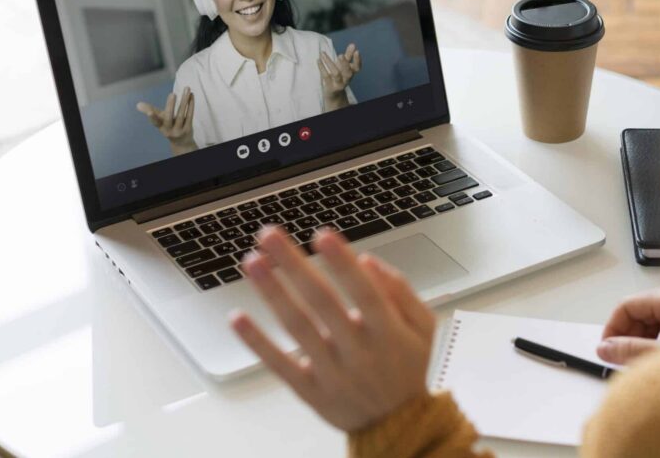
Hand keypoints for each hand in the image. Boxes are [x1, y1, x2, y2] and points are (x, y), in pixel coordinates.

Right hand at [136, 87, 197, 154]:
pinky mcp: (189, 128)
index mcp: (161, 127)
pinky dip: (191, 104)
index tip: (149, 111)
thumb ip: (150, 111)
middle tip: (172, 94)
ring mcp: (179, 129)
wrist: (182, 143)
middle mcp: (169, 130)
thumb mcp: (159, 120)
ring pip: (181, 114)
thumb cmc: (168, 127)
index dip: (152, 117)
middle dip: (170, 106)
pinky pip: (190, 114)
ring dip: (184, 101)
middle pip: (169, 117)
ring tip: (186, 89)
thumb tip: (138, 104)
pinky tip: (191, 95)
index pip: (155, 122)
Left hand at [229, 227, 434, 431]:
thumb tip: (367, 260)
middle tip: (269, 234)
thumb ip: (400, 291)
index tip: (322, 235)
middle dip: (293, 264)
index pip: (364, 292)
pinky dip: (257, 341)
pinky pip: (279, 364)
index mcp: (388, 332)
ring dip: (272, 292)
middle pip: (322, 302)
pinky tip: (237, 317)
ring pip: (297, 328)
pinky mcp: (310, 391)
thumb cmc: (407, 366)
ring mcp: (332, 373)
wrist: (397, 424)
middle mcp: (358, 351)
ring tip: (253, 261)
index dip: (342, 264)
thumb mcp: (422, 326)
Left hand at [318, 43, 360, 110]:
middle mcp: (346, 79)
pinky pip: (325, 76)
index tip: (357, 51)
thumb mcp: (344, 66)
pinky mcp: (330, 86)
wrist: (333, 93)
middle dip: (345, 64)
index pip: (357, 68)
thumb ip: (348, 55)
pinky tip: (318, 60)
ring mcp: (338, 84)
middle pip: (348, 73)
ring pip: (336, 74)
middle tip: (340, 55)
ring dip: (329, 63)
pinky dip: (321, 68)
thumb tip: (353, 45)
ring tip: (322, 54)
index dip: (358, 60)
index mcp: (351, 73)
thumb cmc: (339, 76)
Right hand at [596, 282, 659, 364]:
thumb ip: (632, 351)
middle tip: (624, 361)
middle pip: (640, 314)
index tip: (607, 349)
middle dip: (629, 338)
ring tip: (645, 365)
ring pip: (654, 324)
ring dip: (644, 344)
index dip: (613, 328)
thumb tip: (605, 348)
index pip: (627, 306)